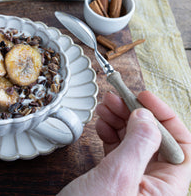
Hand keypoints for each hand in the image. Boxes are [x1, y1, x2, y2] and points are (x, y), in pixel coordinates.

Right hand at [58, 91, 190, 195]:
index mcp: (166, 191)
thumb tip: (147, 117)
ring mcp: (133, 183)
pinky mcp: (115, 180)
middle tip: (119, 98)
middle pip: (155, 140)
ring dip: (121, 120)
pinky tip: (102, 124)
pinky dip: (110, 133)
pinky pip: (119, 150)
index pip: (182, 147)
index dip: (165, 118)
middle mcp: (153, 187)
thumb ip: (137, 145)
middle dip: (137, 115)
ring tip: (106, 106)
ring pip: (135, 142)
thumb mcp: (117, 179)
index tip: (144, 98)